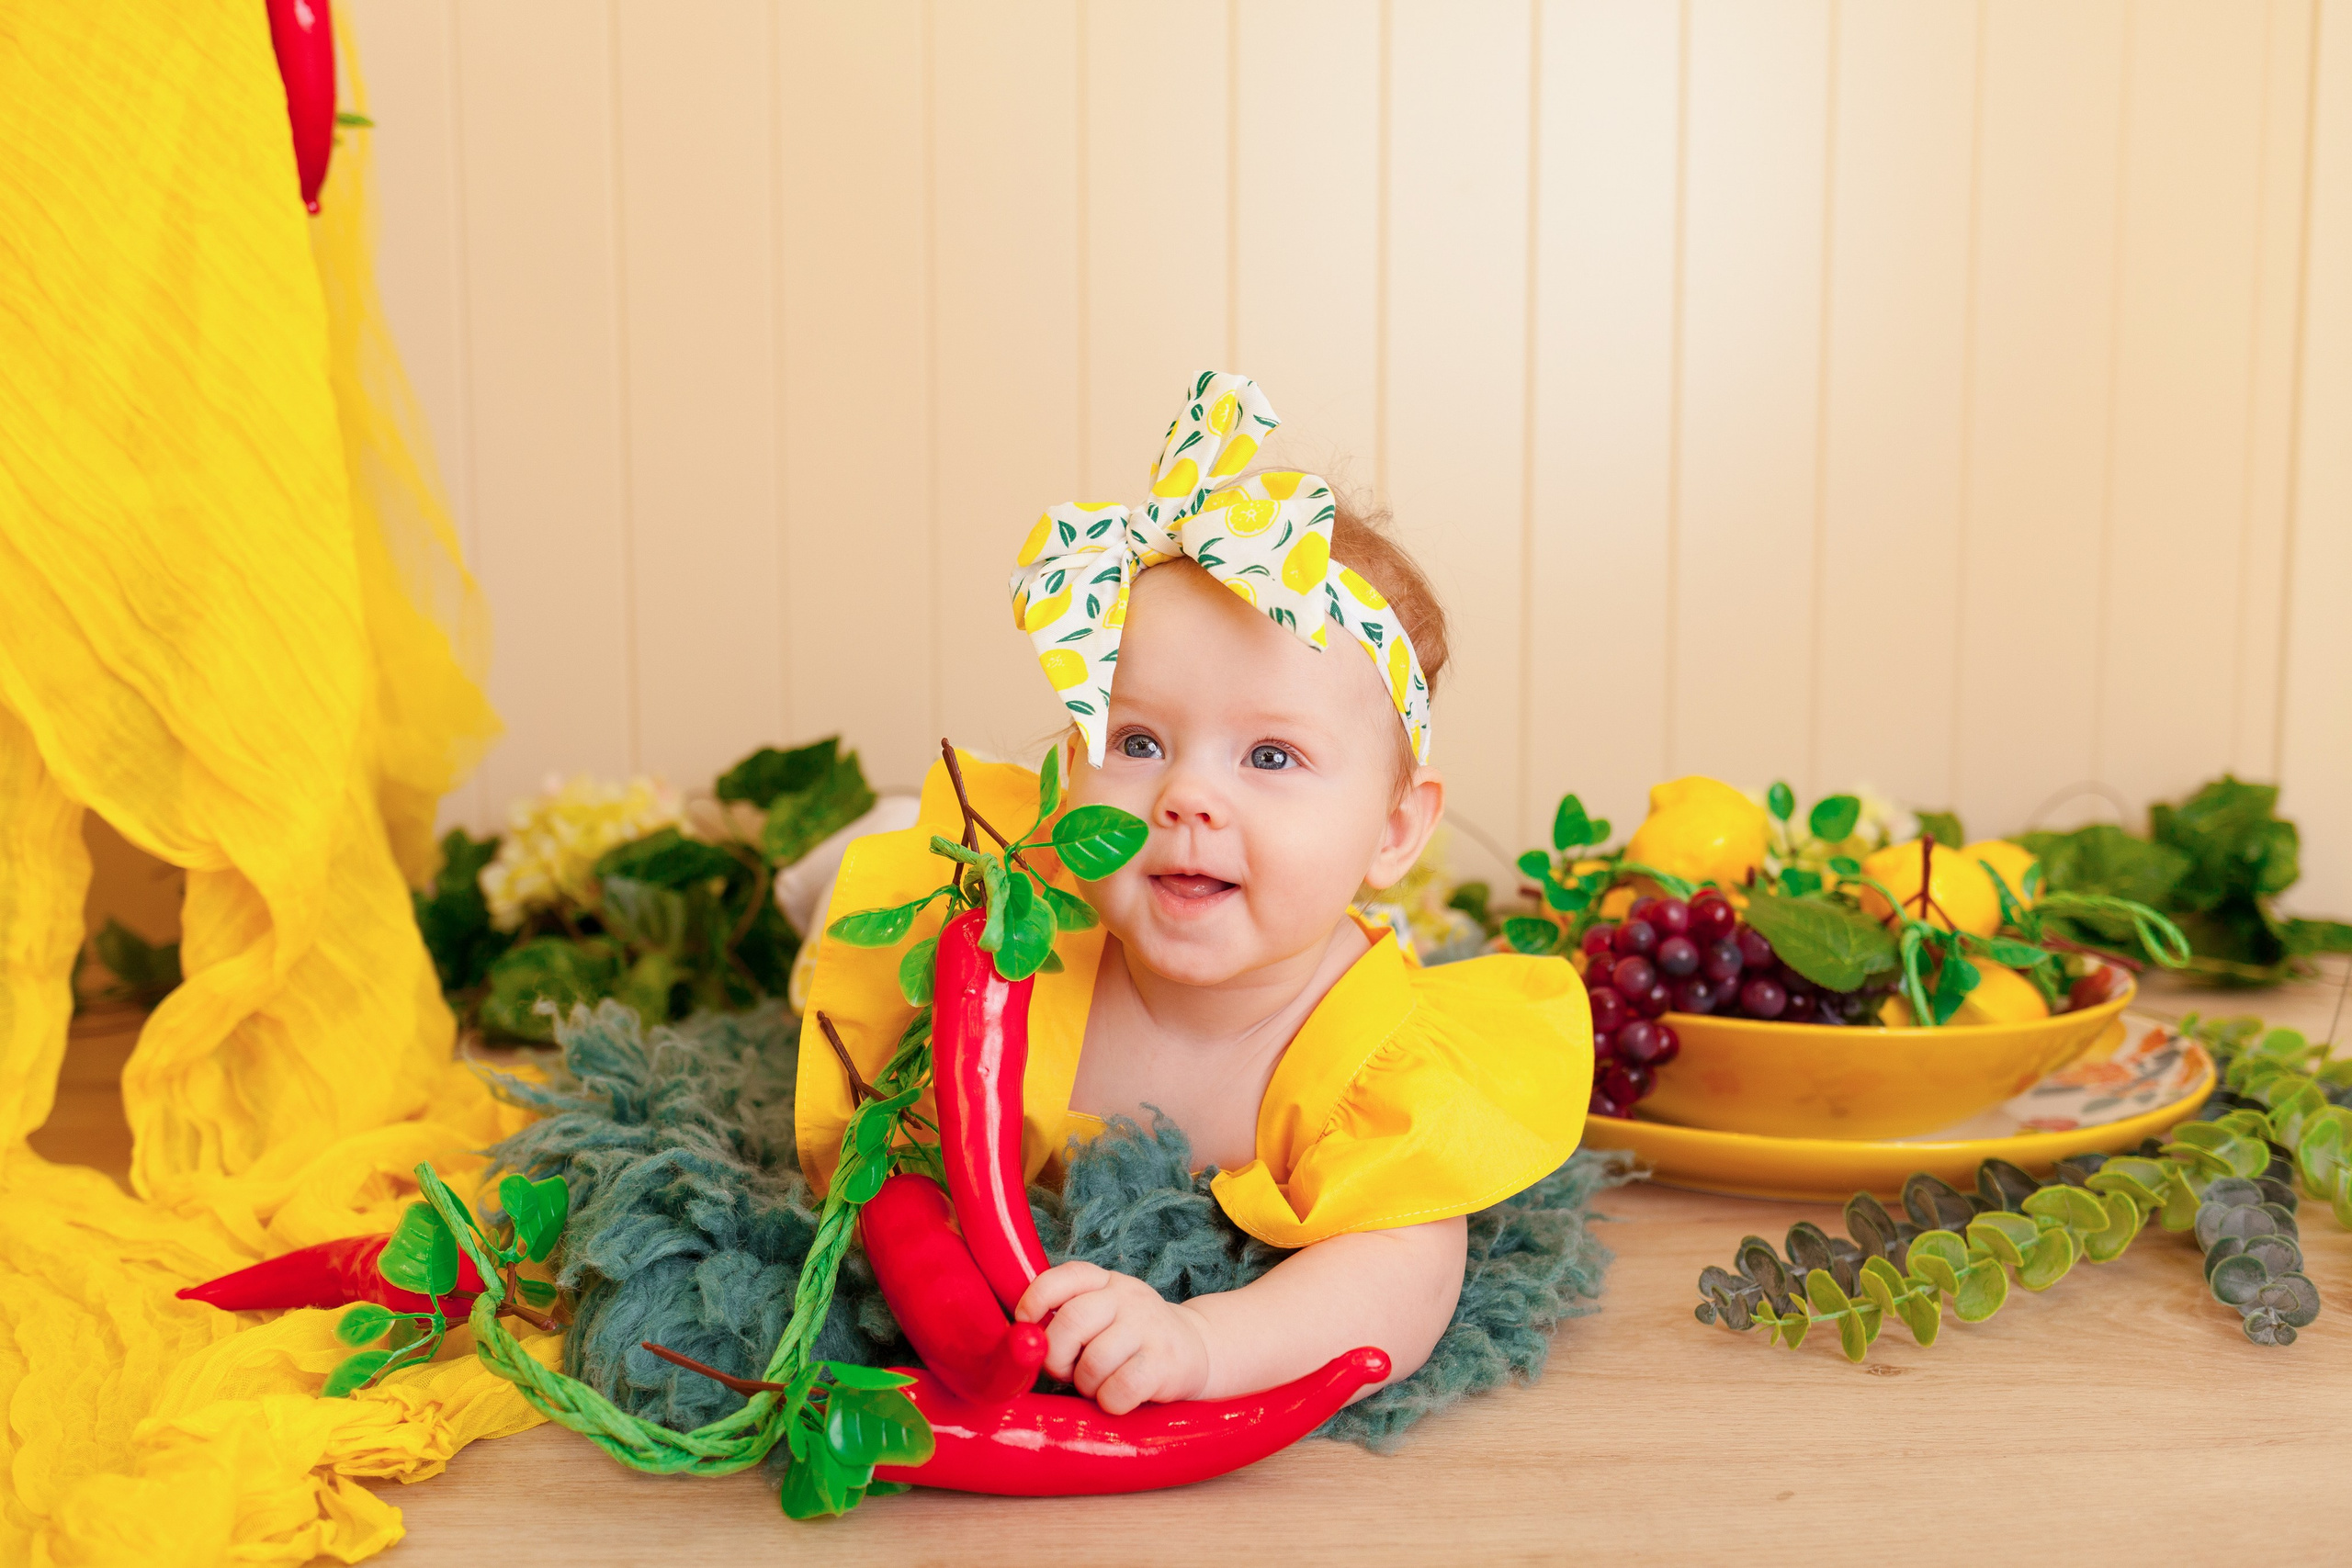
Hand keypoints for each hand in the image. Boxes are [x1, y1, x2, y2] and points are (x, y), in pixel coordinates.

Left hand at [1014, 1261, 1211, 1413]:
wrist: (1198, 1351)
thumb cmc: (1132, 1341)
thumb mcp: (1104, 1314)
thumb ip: (1068, 1317)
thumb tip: (1022, 1341)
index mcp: (1106, 1282)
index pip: (1063, 1277)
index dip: (1035, 1299)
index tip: (1026, 1324)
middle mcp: (1128, 1297)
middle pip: (1072, 1321)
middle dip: (1057, 1356)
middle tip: (1065, 1372)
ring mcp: (1149, 1327)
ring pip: (1094, 1361)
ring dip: (1086, 1384)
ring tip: (1098, 1385)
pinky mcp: (1165, 1362)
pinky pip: (1120, 1388)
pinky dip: (1110, 1401)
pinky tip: (1118, 1398)